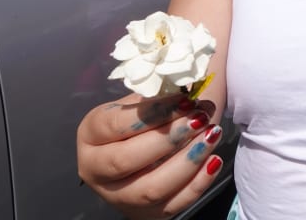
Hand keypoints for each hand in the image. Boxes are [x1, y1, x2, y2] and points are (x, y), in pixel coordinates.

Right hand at [76, 93, 223, 219]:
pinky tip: (214, 160)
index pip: (116, 125)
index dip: (153, 112)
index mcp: (90, 134)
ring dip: (186, 162)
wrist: (149, 145)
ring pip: (150, 188)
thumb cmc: (148, 116)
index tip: (185, 99)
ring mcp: (119, 197)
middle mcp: (95, 170)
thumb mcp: (145, 100)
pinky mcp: (145, 214)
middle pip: (126, 160)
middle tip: (199, 118)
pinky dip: (197, 183)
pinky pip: (173, 204)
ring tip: (212, 135)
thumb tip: (191, 96)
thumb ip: (163, 96)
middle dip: (168, 138)